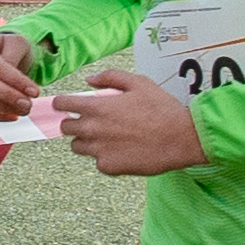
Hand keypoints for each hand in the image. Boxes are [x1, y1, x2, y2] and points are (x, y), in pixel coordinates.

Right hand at [0, 28, 45, 119]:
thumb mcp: (20, 44)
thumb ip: (15, 58)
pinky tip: (11, 115)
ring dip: (2, 109)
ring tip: (23, 110)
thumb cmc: (12, 50)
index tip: (35, 92)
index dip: (15, 81)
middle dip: (6, 97)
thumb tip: (11, 84)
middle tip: (28, 106)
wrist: (2, 57)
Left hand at [52, 62, 210, 175]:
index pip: (61, 104)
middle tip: (94, 121)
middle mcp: (92, 129)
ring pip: (78, 146)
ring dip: (87, 141)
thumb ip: (110, 77)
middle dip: (75, 122)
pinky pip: (97, 161)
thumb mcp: (139, 83)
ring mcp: (98, 150)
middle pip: (65, 128)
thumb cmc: (163, 110)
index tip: (66, 105)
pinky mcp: (108, 167)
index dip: (63, 103)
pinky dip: (105, 156)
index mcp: (96, 107)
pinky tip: (123, 149)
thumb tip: (89, 80)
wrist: (183, 138)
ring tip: (110, 136)